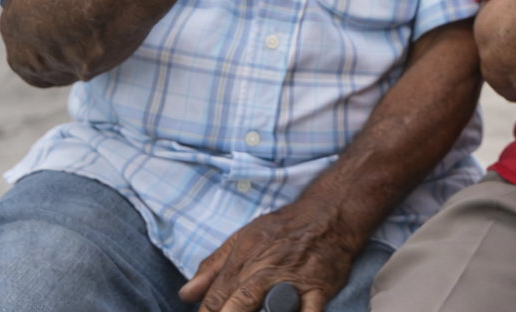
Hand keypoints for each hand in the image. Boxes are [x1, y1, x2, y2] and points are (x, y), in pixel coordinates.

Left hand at [178, 198, 358, 311]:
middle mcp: (266, 269)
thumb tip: (186, 294)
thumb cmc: (283, 228)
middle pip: (237, 304)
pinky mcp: (318, 287)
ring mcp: (293, 278)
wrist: (329, 214)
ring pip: (268, 307)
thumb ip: (213, 267)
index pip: (215, 297)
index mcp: (244, 257)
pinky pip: (307, 311)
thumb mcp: (243, 238)